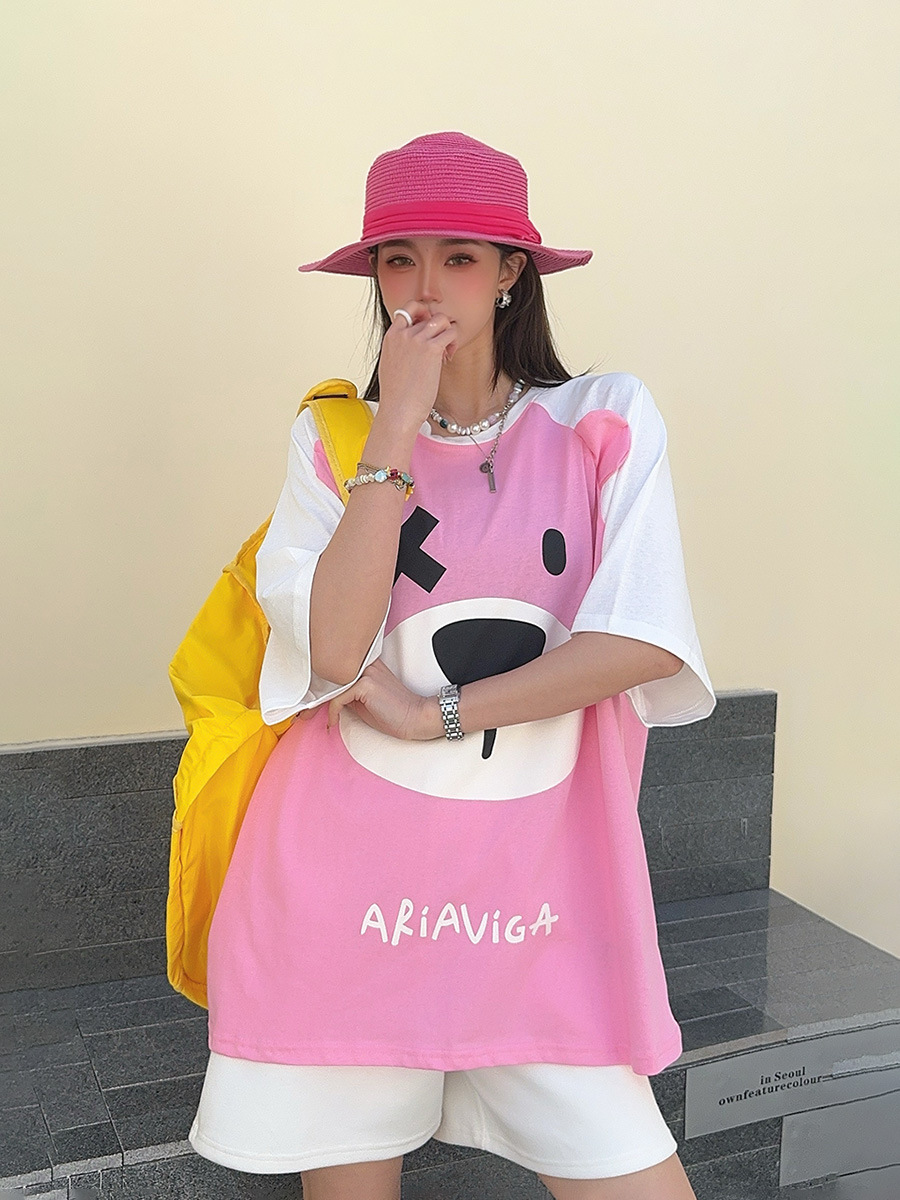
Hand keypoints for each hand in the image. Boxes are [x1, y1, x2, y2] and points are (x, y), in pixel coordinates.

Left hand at [299, 659, 442, 740]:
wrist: (416, 717)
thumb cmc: (392, 712)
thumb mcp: (363, 701)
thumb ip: (345, 693)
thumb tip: (323, 699)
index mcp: (366, 663)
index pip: (336, 667)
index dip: (320, 683)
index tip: (308, 700)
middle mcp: (365, 663)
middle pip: (329, 672)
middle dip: (314, 693)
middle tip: (303, 710)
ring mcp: (366, 672)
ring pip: (330, 684)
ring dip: (318, 703)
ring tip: (309, 716)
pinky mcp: (366, 684)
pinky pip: (338, 698)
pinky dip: (332, 712)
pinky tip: (333, 722)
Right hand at [376, 300, 457, 428]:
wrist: (398, 410)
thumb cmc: (395, 395)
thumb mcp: (390, 364)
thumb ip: (398, 349)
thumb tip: (410, 347)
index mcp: (391, 336)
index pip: (407, 309)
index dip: (422, 313)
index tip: (428, 327)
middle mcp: (403, 334)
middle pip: (429, 315)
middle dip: (437, 328)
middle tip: (439, 343)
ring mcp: (417, 340)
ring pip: (442, 320)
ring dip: (448, 332)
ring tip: (446, 350)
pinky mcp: (432, 349)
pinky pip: (451, 333)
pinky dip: (453, 342)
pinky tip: (448, 356)